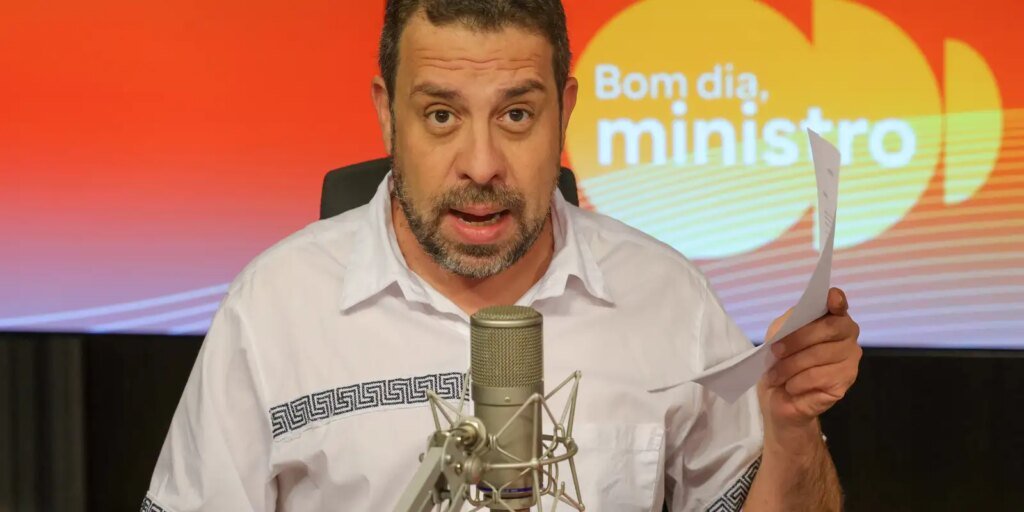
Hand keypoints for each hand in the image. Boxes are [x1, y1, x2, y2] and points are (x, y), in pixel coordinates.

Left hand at [758, 288, 860, 436]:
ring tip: (776, 375)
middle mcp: (847, 334)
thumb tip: (794, 322)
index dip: (836, 300)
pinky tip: (791, 386)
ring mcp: (851, 358)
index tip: (831, 298)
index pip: (839, 304)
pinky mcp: (846, 381)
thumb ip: (787, 324)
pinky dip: (798, 382)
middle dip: (797, 339)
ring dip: (791, 365)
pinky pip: (820, 377)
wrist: (778, 397)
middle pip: (829, 328)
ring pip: (821, 354)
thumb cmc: (780, 361)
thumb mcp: (776, 337)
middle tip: (775, 351)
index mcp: (829, 317)